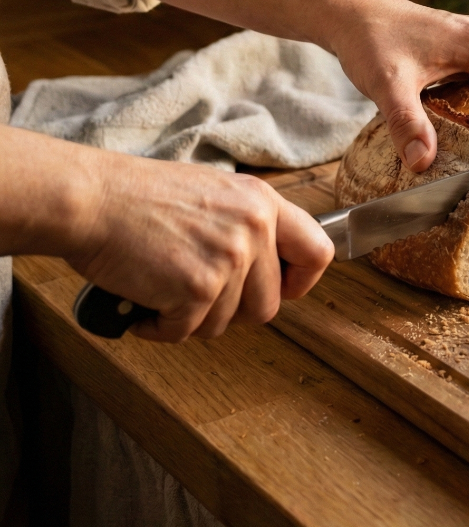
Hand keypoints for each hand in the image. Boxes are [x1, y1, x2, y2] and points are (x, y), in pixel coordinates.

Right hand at [66, 153, 332, 342]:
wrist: (91, 199)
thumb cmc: (140, 198)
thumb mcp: (215, 194)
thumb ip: (247, 226)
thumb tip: (266, 269)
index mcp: (263, 203)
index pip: (318, 252)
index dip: (301, 281)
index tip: (281, 290)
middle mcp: (254, 228)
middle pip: (268, 304)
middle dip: (231, 311)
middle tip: (197, 296)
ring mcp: (228, 258)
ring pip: (227, 323)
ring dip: (192, 318)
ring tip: (163, 292)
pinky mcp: (197, 287)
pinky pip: (188, 331)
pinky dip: (161, 328)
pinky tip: (143, 303)